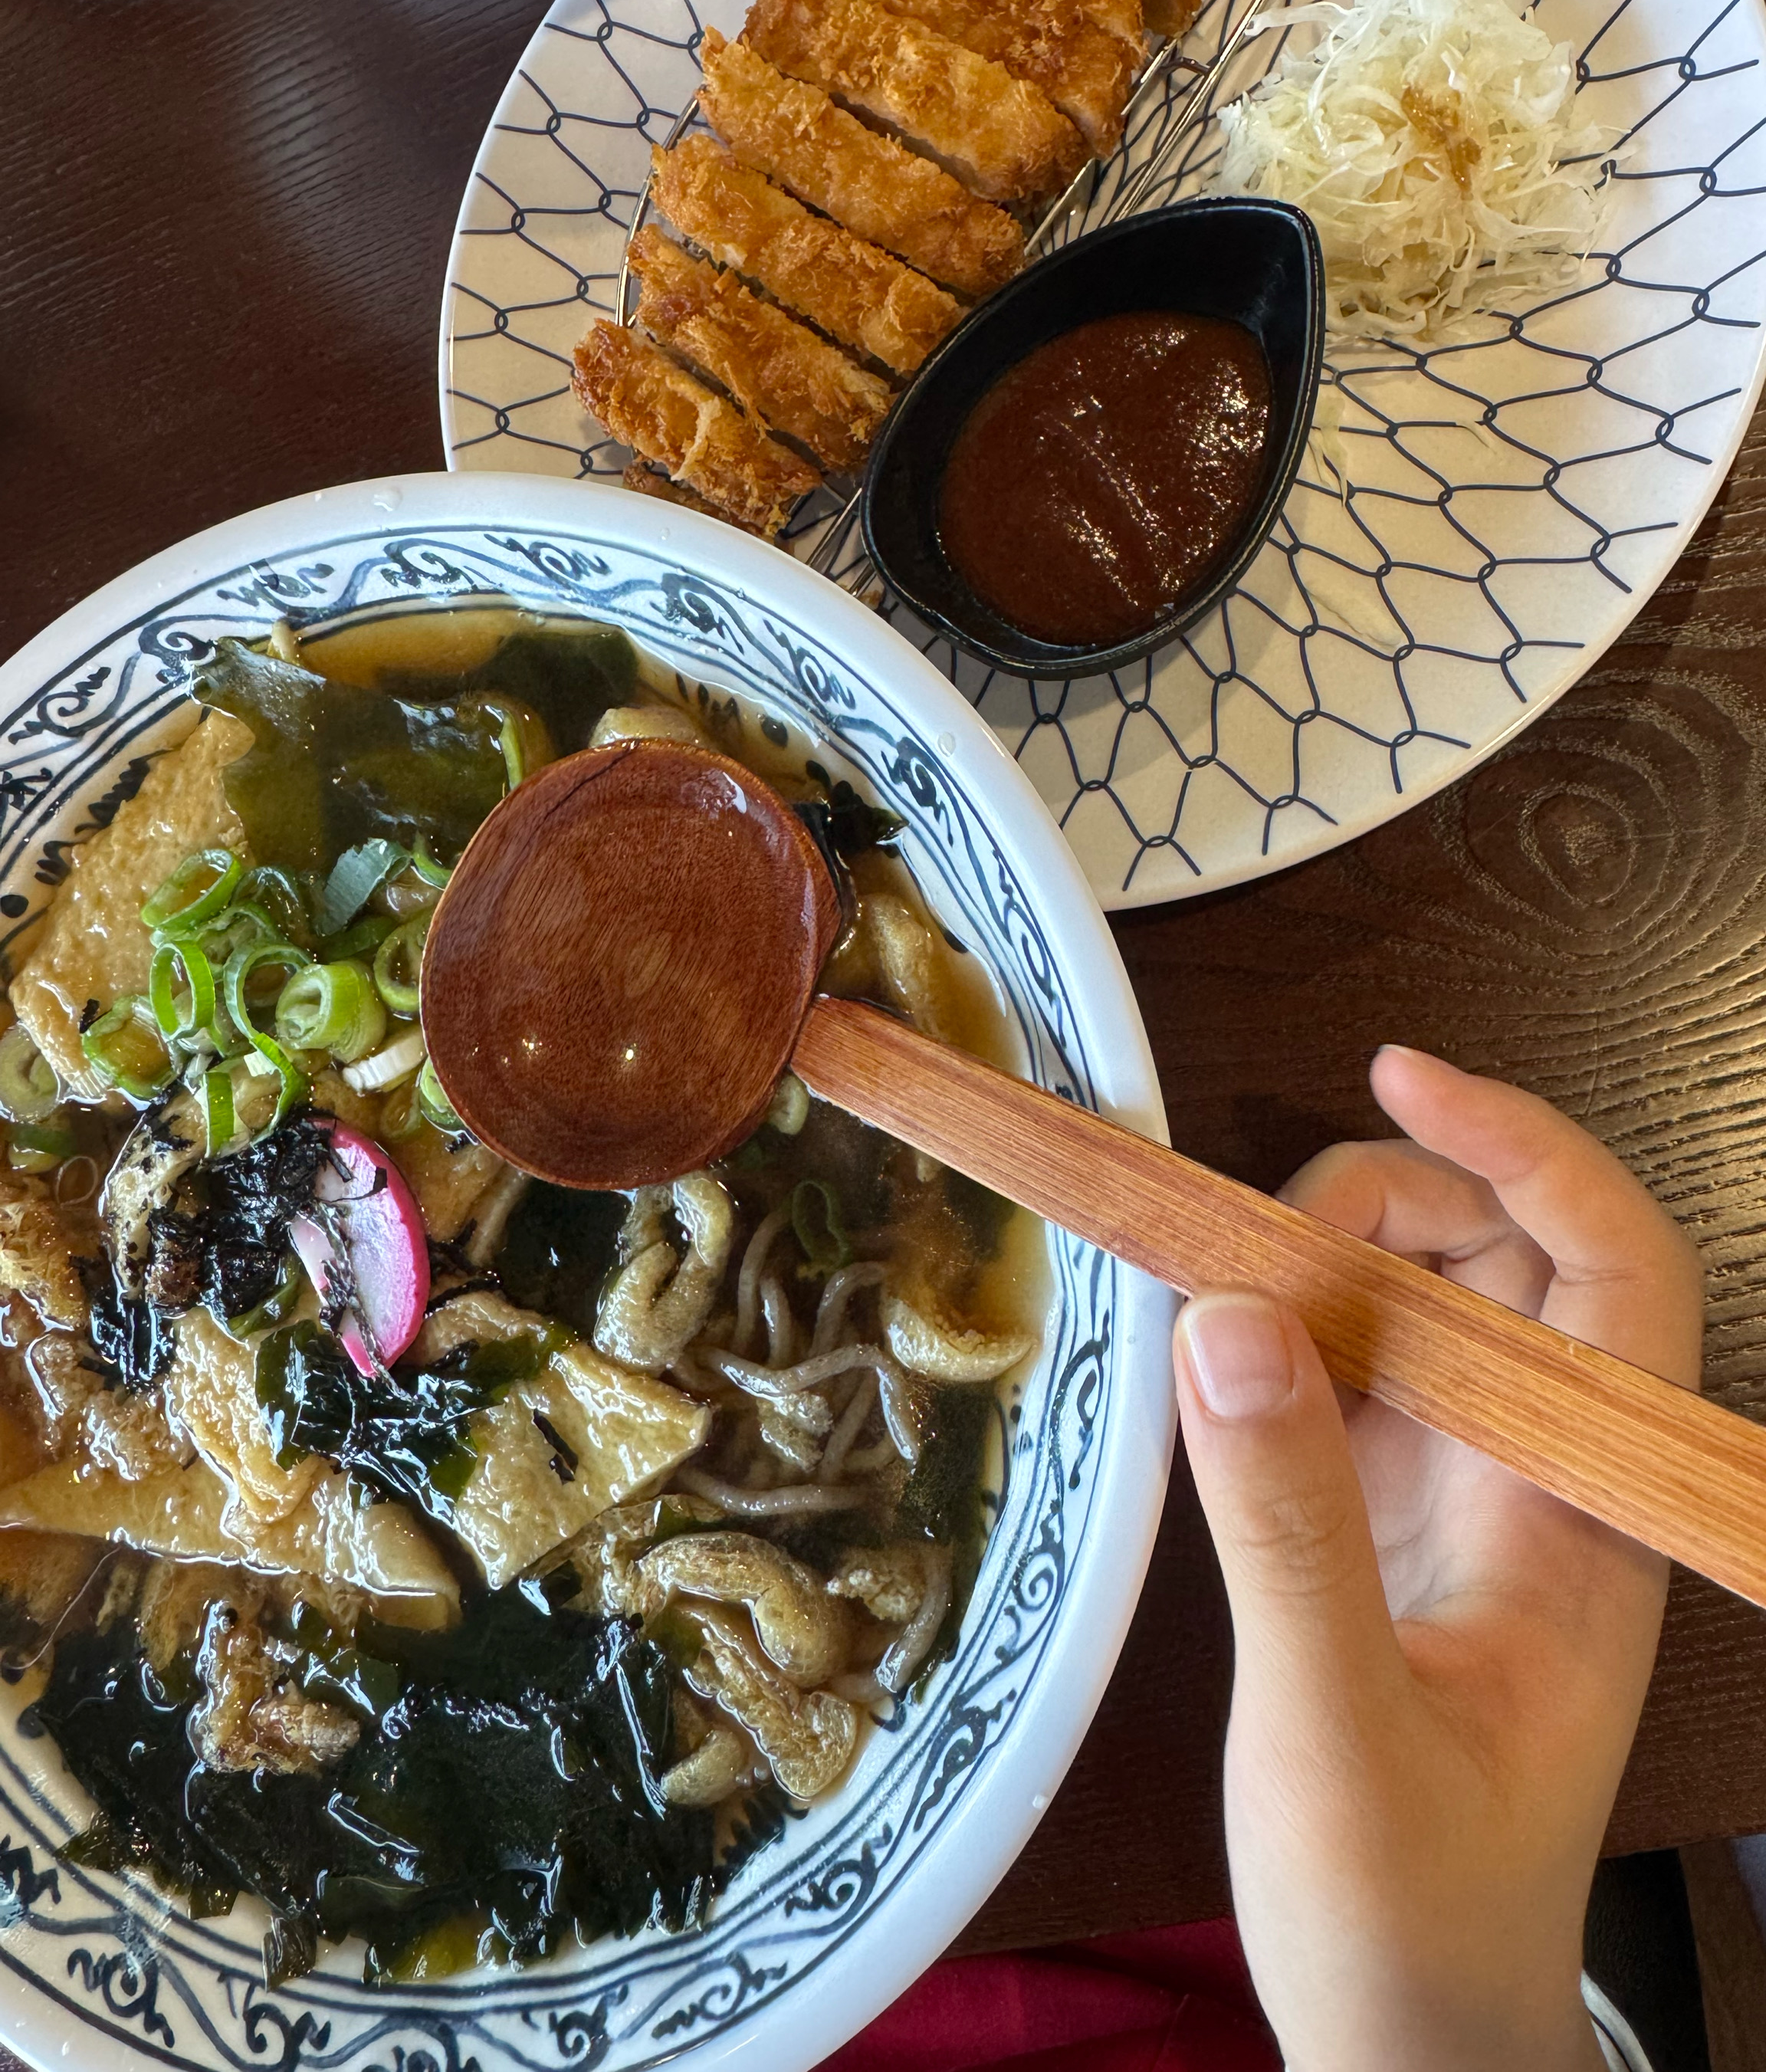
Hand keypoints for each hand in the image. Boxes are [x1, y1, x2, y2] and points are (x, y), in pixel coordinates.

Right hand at [1172, 1045, 1703, 2071]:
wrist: (1411, 2028)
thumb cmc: (1408, 1909)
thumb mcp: (1338, 1725)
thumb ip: (1289, 1525)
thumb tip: (1230, 1315)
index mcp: (1582, 1512)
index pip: (1607, 1271)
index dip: (1524, 1149)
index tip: (1397, 1070)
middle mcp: (1537, 1475)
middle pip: (1502, 1254)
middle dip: (1383, 1207)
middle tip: (1245, 1259)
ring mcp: (1464, 1491)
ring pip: (1416, 1300)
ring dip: (1314, 1274)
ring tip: (1209, 1322)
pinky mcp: (1388, 1515)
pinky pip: (1339, 1374)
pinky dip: (1269, 1345)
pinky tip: (1203, 1377)